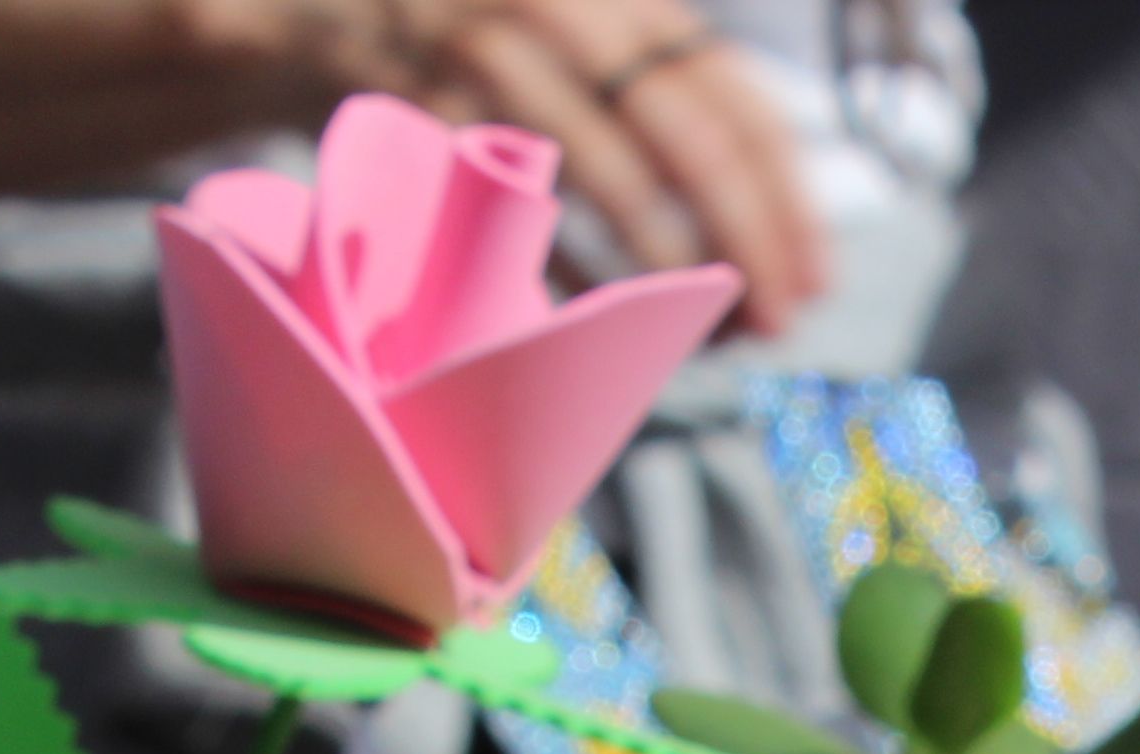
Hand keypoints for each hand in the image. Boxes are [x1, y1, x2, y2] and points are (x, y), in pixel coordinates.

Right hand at [320, 0, 834, 335]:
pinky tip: (593, 321)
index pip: (737, 99)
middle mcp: (569, 4)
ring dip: (659, 266)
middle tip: (774, 326)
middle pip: (686, 136)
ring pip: (603, 171)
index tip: (814, 282)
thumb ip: (661, 98)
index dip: (787, 199)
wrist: (325, 3)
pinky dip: (559, 270)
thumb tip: (765, 224)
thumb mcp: (582, 38)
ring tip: (696, 335)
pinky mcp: (423, 95)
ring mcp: (490, 42)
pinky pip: (510, 205)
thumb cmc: (482, 42)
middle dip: (743, 244)